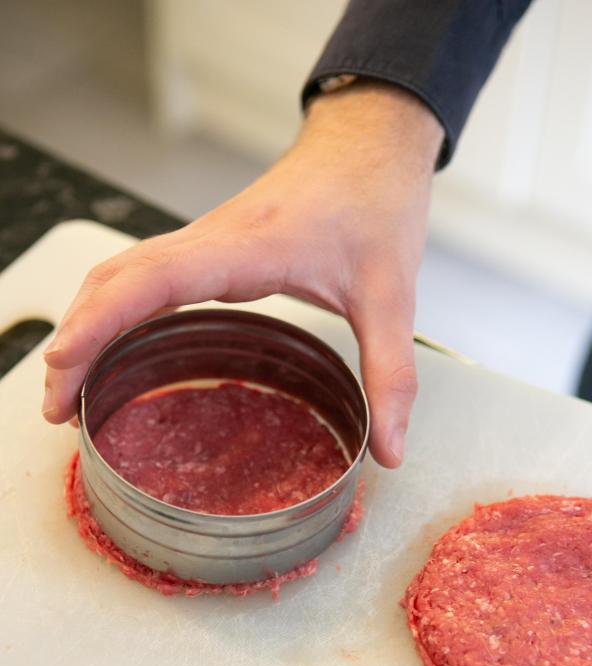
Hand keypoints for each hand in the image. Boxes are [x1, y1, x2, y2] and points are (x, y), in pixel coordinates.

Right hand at [42, 81, 442, 466]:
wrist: (370, 146)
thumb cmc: (377, 205)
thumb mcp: (393, 297)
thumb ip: (392, 375)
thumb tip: (389, 452)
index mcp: (248, 248)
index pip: (153, 279)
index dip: (102, 320)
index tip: (64, 364)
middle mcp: (212, 241)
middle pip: (116, 280)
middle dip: (76, 339)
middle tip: (57, 408)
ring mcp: (205, 242)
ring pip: (121, 275)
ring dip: (85, 323)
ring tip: (68, 389)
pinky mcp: (209, 248)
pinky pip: (143, 275)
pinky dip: (111, 309)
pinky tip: (110, 346)